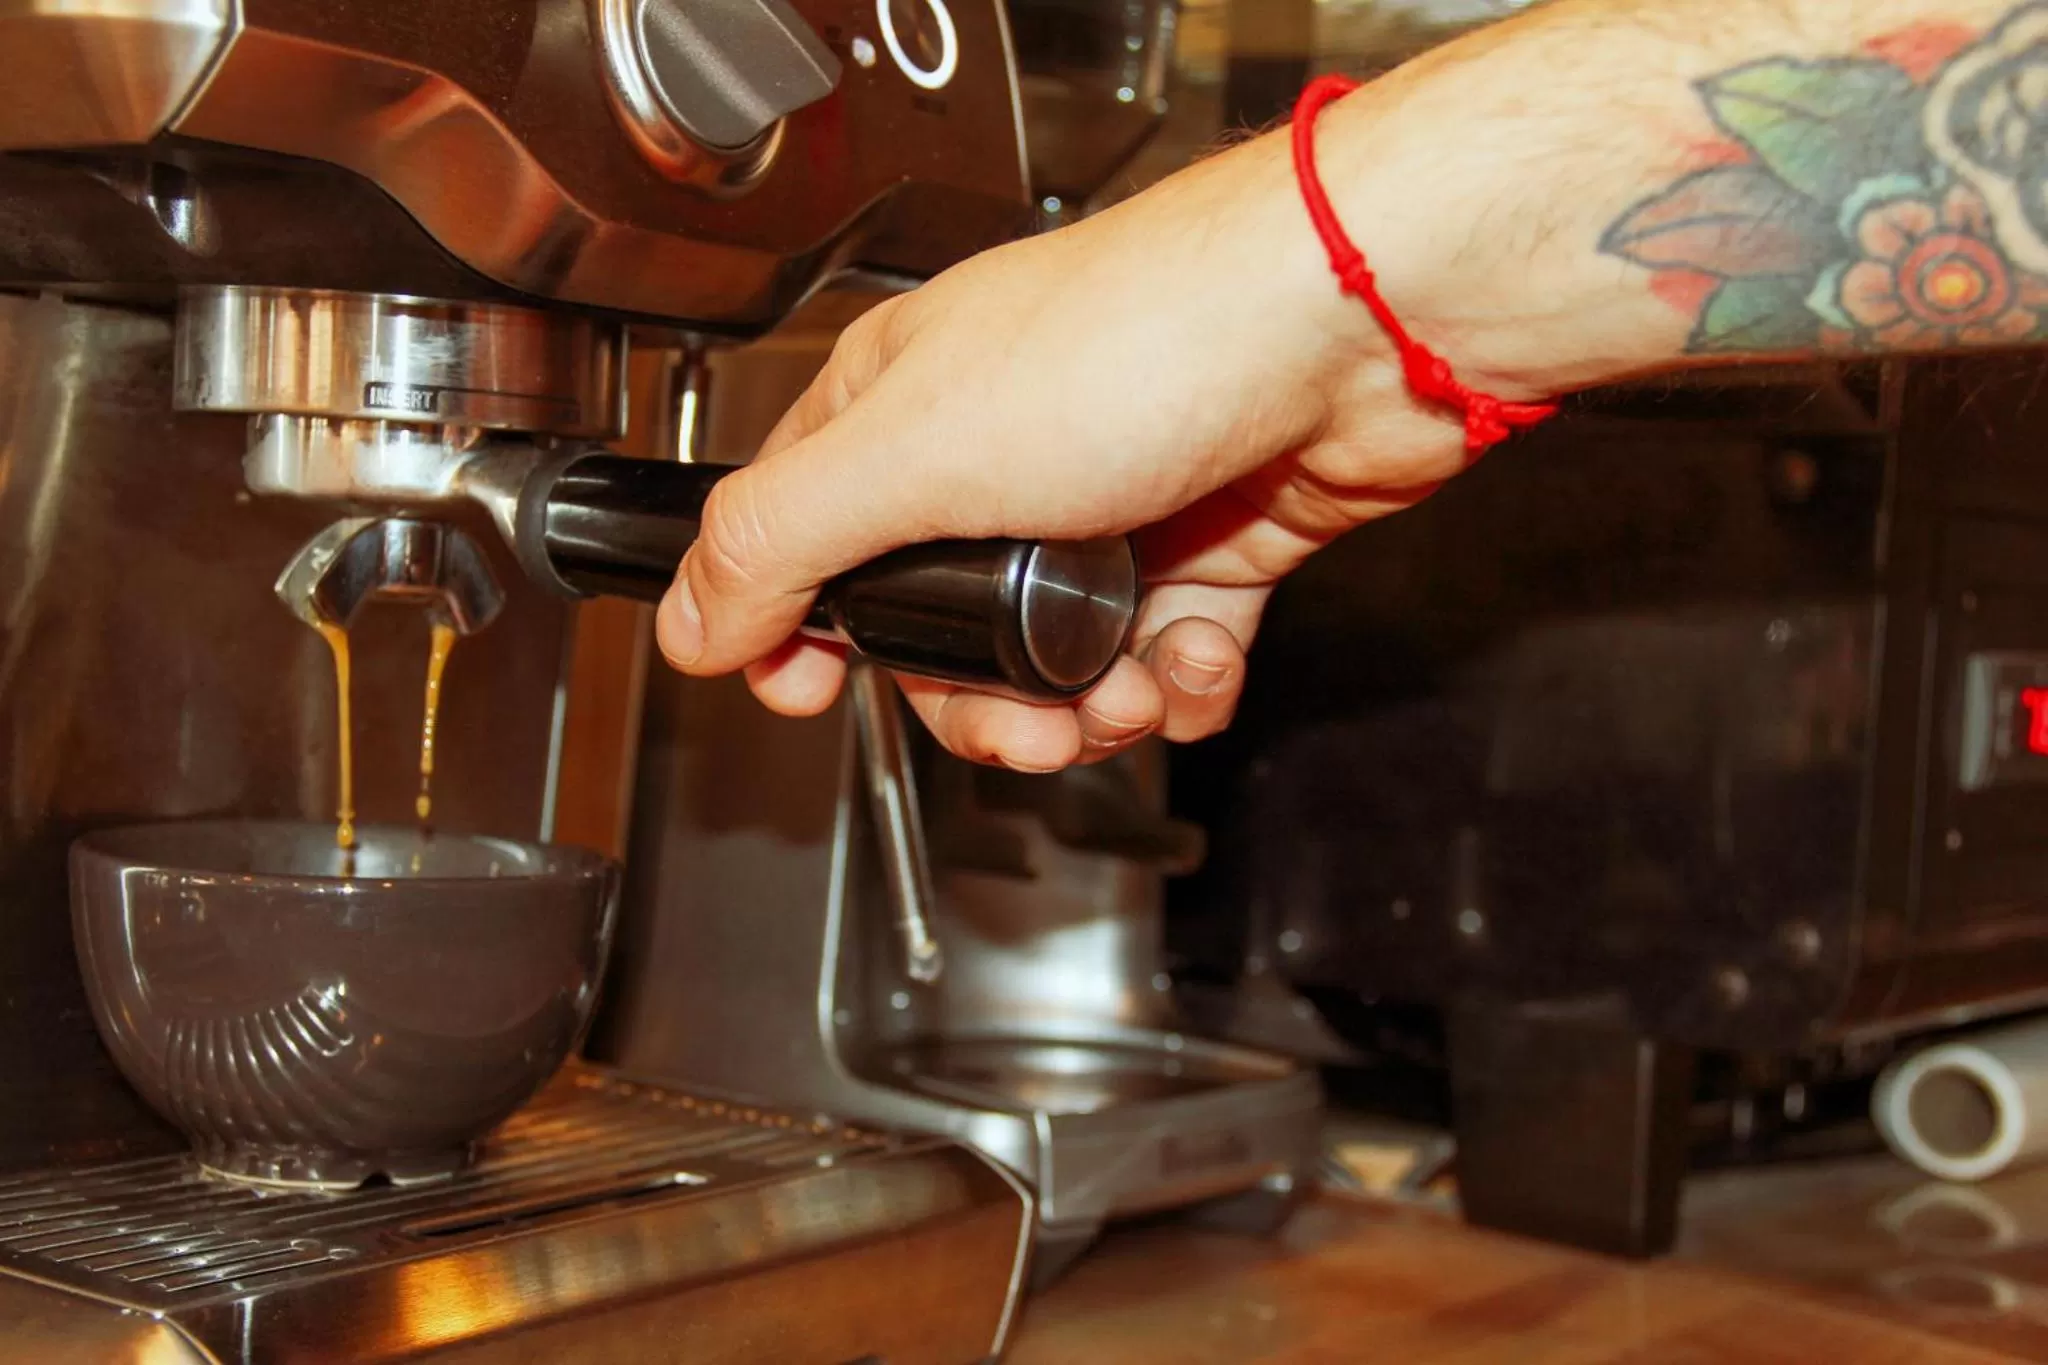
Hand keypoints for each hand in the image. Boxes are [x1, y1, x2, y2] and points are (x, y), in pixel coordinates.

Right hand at [654, 60, 1622, 768]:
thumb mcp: (912, 451)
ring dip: (1092, 707)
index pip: (808, 542)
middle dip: (979, 708)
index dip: (807, 636)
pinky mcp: (1207, 539)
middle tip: (1023, 727)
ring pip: (1060, 661)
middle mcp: (1000, 455)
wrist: (1354, 327)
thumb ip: (780, 543)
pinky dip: (1183, 681)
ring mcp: (1107, 502)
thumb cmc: (1147, 342)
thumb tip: (690, 623)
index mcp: (904, 412)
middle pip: (944, 633)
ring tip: (1131, 692)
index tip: (812, 697)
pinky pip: (1167, 653)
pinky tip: (1199, 657)